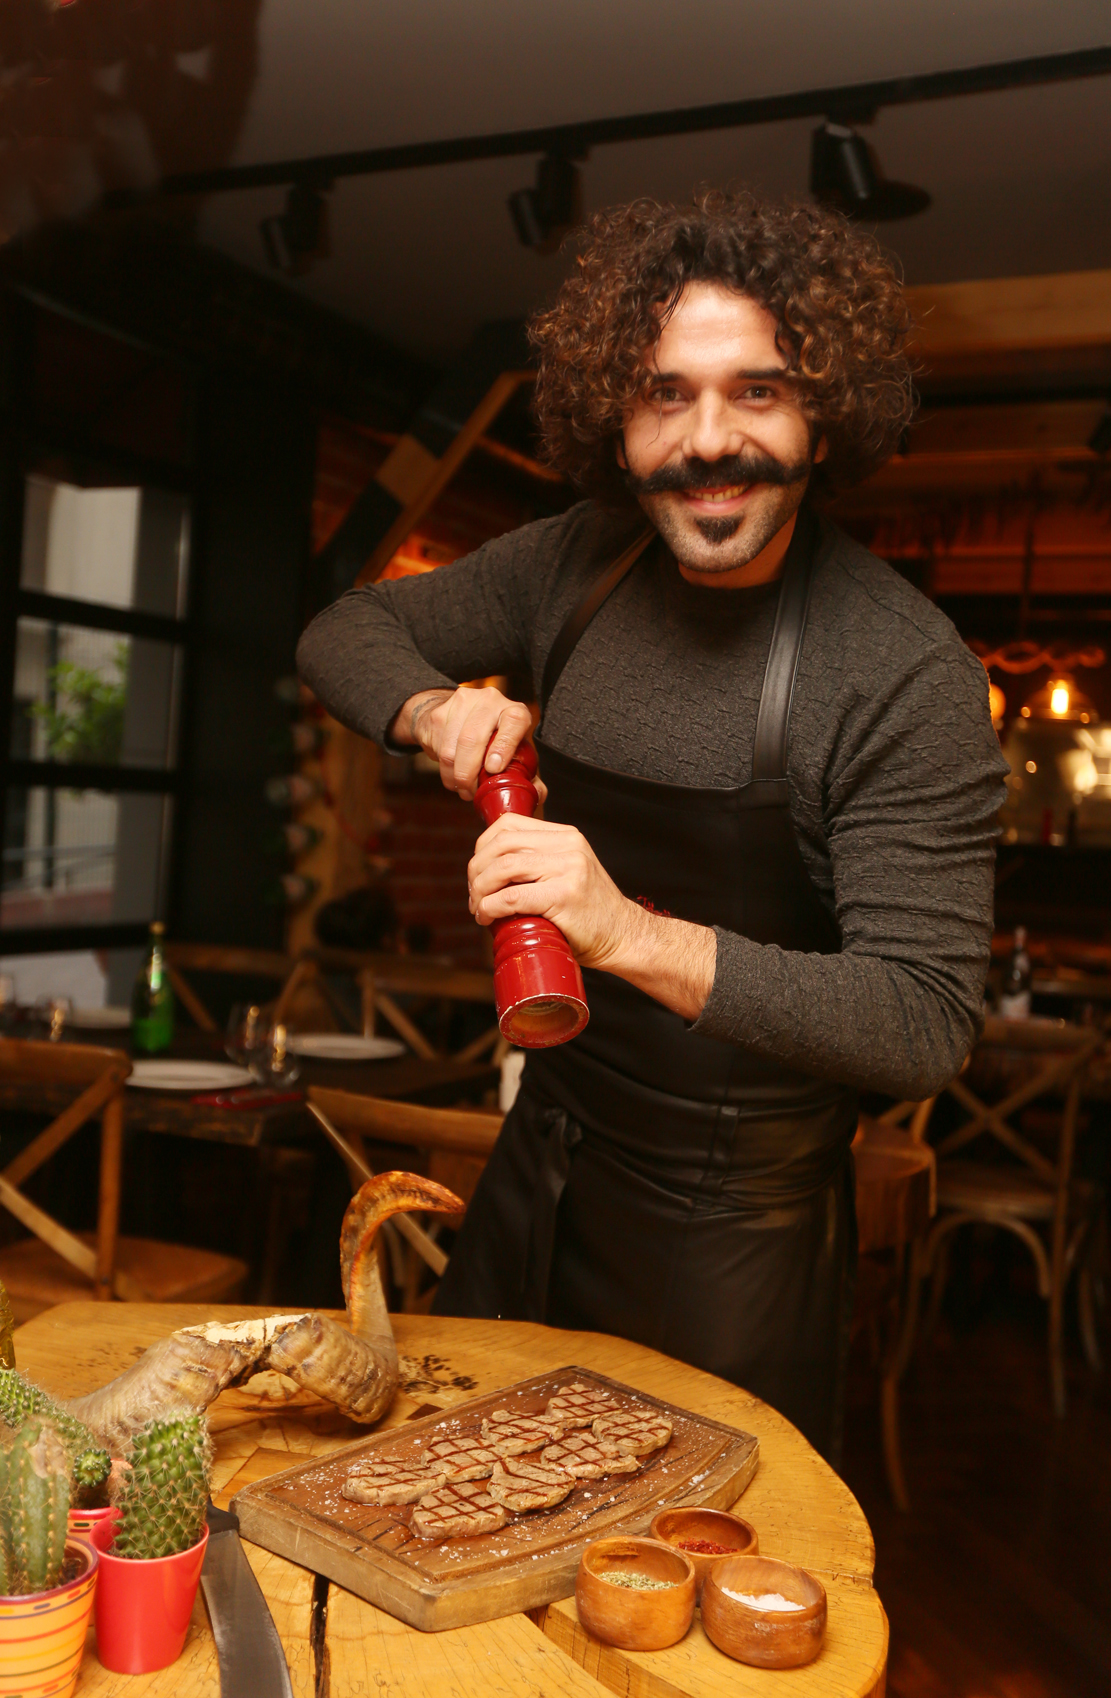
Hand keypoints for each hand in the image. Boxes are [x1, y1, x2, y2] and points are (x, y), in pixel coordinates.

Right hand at [396, 686, 540, 802]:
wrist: (459, 714)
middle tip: (471, 792)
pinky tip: (451, 774)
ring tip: (462, 787)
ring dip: (455, 775)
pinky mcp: (440, 713)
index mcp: (513, 710)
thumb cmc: (494, 739)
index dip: (504, 746)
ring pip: (451, 747)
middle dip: (469, 774)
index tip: (494, 769)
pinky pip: (438, 748)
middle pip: (472, 739)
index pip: (514, 721)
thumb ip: (528, 775)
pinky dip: (444, 769)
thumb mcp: (514, 751)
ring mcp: (462, 703)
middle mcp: (489, 701)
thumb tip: (538, 795)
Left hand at [468, 814, 717, 1017]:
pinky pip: (513, 896)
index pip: (508, 825)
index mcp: (565, 835)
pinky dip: (491, 907)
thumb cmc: (588, 913)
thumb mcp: (566, 872)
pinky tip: (487, 917)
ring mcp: (568, 869)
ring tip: (478, 909)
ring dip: (481, 891)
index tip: (478, 873)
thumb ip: (538, 862)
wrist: (624, 936)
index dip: (482, 848)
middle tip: (474, 896)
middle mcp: (568, 845)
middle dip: (477, 871)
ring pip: (503, 867)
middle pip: (501, 845)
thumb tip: (487, 867)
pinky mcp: (564, 896)